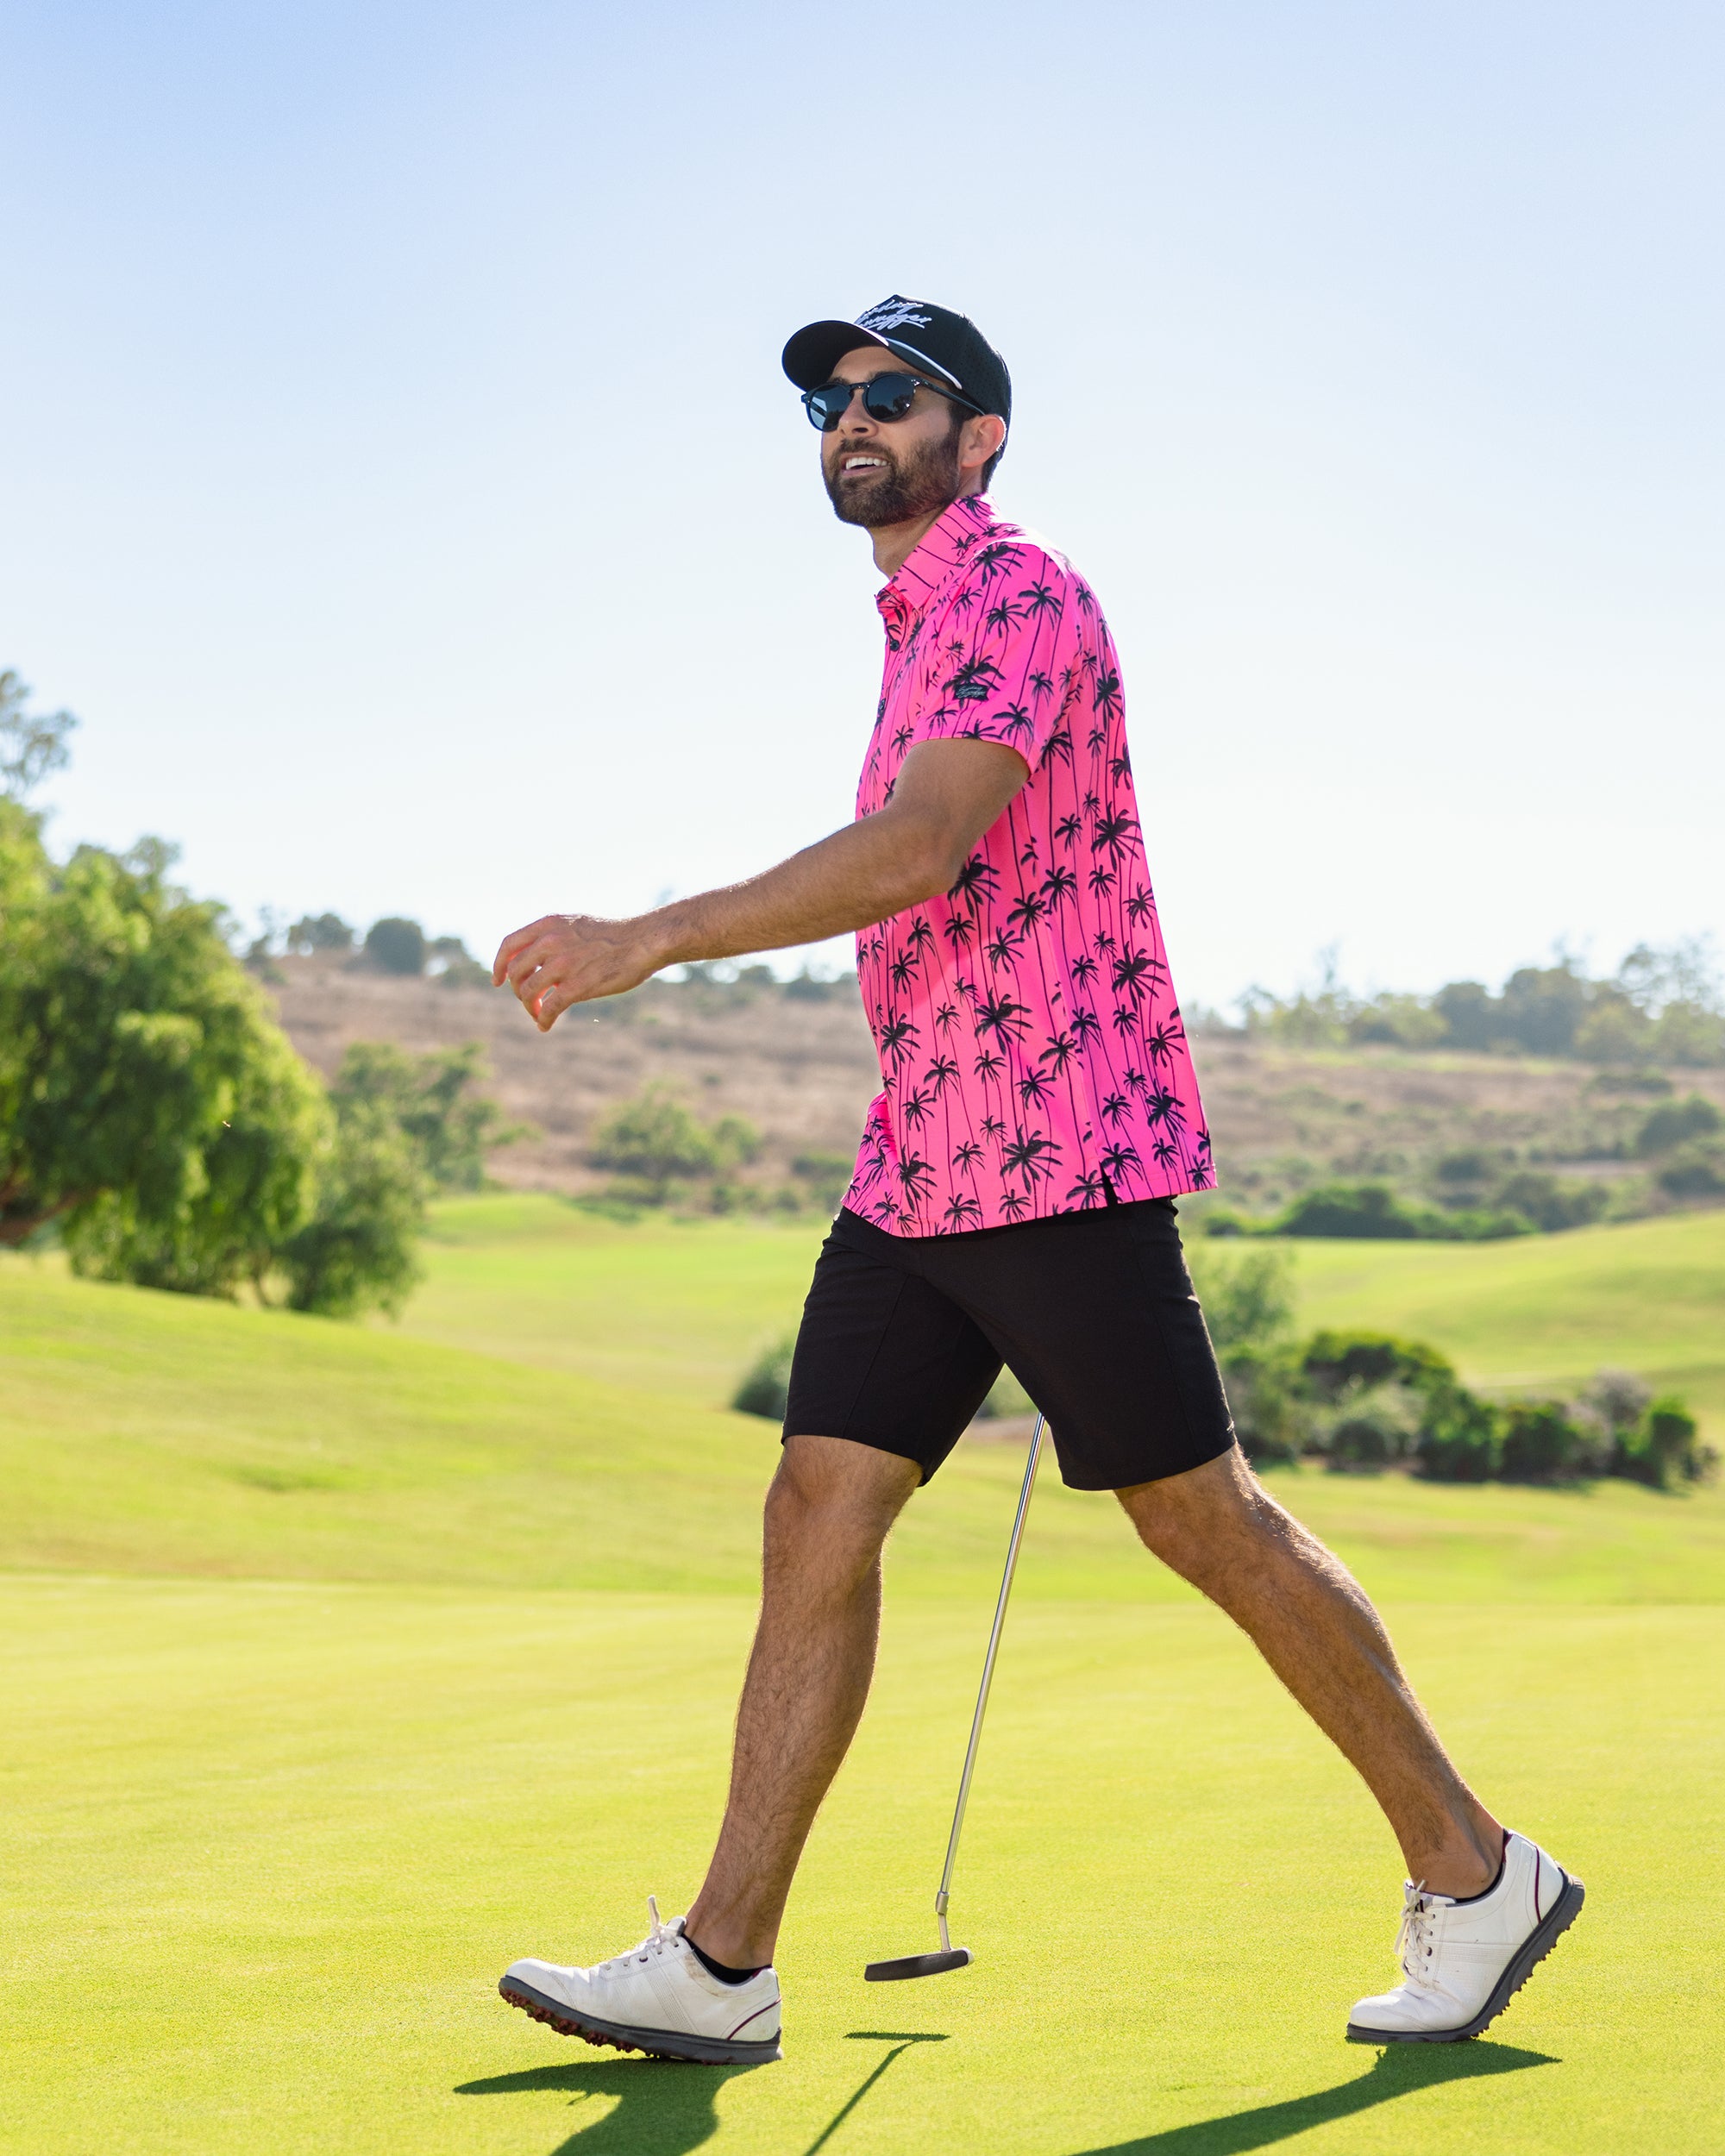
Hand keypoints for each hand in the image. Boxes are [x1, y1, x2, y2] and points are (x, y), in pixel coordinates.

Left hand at [493, 912, 667, 1030]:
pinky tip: (546, 1026)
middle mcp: (550, 942)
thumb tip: (539, 955)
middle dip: (517, 990)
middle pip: (515, 972)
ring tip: (539, 1014)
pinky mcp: (576, 986)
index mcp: (549, 925)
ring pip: (527, 992)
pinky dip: (543, 1020)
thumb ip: (554, 936)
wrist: (644, 941)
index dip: (498, 965)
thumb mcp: (577, 924)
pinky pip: (549, 1008)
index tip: (497, 981)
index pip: (509, 945)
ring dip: (530, 1007)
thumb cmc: (616, 935)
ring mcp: (562, 964)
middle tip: (530, 1001)